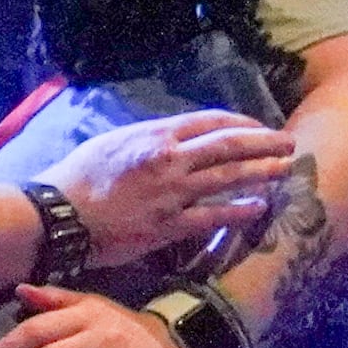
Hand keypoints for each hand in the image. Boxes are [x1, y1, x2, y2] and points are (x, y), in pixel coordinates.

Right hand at [50, 112, 294, 267]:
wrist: (58, 216)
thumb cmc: (76, 177)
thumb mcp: (111, 143)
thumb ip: (146, 139)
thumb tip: (171, 138)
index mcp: (154, 136)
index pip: (210, 122)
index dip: (242, 123)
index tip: (259, 127)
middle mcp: (169, 159)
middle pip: (230, 145)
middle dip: (265, 143)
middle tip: (289, 144)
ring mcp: (172, 193)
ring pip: (230, 177)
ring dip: (263, 172)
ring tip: (285, 170)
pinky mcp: (169, 226)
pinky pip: (214, 217)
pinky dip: (240, 211)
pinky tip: (258, 208)